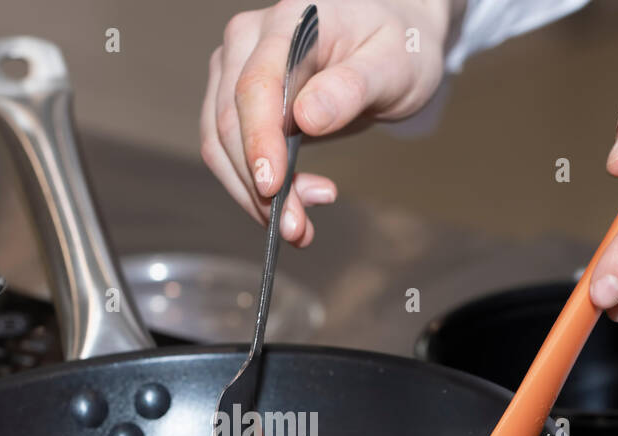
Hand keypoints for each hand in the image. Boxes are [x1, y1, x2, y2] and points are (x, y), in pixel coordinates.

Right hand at [200, 0, 459, 245]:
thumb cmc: (397, 47)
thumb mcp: (395, 65)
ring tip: (298, 226)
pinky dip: (254, 189)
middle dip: (258, 184)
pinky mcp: (237, 100)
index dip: (258, 141)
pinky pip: (231, 152)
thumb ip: (352, 88)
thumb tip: (306, 117)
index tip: (273, 188)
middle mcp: (249, 42)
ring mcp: (236, 69)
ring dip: (252, 195)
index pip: (256, 85)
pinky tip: (292, 206)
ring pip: (220, 143)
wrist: (392, 42)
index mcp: (289, 24)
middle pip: (230, 121)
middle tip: (296, 228)